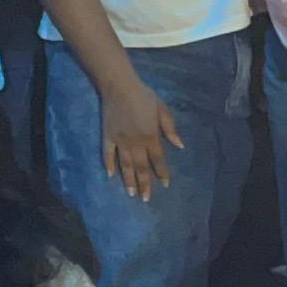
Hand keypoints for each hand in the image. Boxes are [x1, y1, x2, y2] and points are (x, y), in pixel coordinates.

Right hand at [98, 79, 184, 201]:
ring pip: (125, 165)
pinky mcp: (107, 137)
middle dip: (145, 184)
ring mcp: (120, 141)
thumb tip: (179, 146)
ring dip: (128, 180)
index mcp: (150, 136)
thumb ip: (170, 128)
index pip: (157, 159)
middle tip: (146, 199)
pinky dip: (109, 165)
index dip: (161, 173)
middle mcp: (135, 143)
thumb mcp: (163, 110)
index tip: (165, 185)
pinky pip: (107, 154)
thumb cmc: (144, 96)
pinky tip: (110, 175)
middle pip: (141, 167)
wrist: (119, 87)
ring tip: (131, 193)